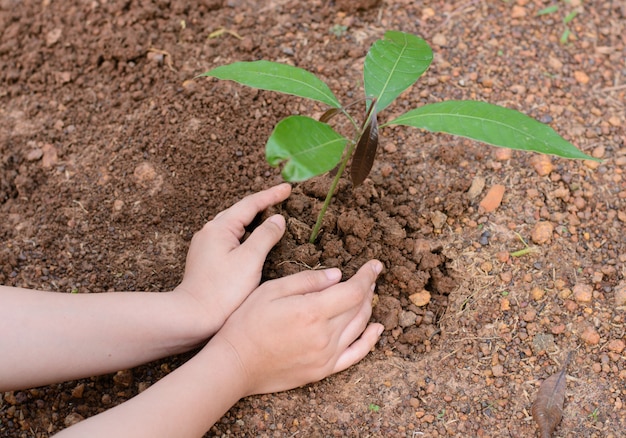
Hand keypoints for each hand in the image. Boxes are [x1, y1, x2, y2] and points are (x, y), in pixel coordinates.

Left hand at [174, 183, 290, 334]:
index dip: (271, 195)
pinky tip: (254, 241)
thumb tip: (277, 219)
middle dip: (262, 204)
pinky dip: (246, 235)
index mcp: (220, 228)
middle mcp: (209, 232)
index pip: (250, 204)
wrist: (194, 316)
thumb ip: (266, 235)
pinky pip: (231, 239)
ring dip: (254, 220)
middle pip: (240, 211)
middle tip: (282, 198)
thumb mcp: (250, 260)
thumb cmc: (222, 290)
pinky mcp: (207, 259)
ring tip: (271, 216)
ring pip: (235, 225)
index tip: (288, 188)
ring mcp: (206, 246)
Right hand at [212, 260, 383, 395]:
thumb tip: (338, 275)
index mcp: (312, 312)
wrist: (235, 364)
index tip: (375, 264)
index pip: (353, 290)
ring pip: (359, 327)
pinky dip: (370, 340)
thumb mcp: (271, 290)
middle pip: (359, 307)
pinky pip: (356, 354)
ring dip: (368, 307)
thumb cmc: (247, 323)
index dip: (367, 275)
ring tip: (368, 293)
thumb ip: (307, 281)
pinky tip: (377, 329)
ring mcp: (326, 355)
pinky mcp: (323, 370)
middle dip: (368, 288)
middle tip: (369, 276)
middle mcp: (325, 335)